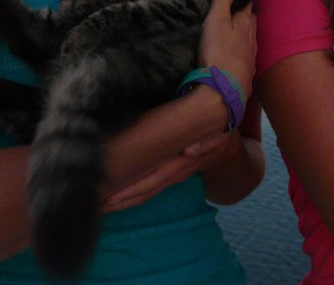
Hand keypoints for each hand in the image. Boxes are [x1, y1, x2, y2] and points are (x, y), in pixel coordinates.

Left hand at [103, 133, 232, 210]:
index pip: (157, 177)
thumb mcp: (220, 131)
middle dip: (126, 197)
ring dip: (130, 198)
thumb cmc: (219, 127)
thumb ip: (209, 141)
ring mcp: (177, 173)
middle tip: (103, 204)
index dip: (136, 188)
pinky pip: (155, 185)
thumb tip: (190, 149)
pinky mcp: (175, 172)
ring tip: (107, 205)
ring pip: (151, 189)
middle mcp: (179, 170)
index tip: (114, 196)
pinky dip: (138, 193)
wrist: (231, 143)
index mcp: (186, 160)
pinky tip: (121, 198)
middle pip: (150, 187)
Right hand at [198, 0, 256, 96]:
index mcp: (245, 23)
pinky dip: (244, 51)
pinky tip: (241, 54)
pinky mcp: (247, 72)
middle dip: (248, 14)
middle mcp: (252, 38)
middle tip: (243, 8)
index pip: (248, 5)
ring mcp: (251, 56)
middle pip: (252, 22)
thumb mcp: (216, 20)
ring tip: (242, 29)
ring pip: (252, 39)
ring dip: (248, 33)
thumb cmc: (219, 51)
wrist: (224, 88)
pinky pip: (248, 56)